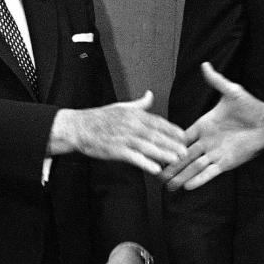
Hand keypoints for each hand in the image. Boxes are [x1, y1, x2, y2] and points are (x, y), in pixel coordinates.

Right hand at [50, 91, 186, 174]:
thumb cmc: (99, 117)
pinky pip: (134, 157)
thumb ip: (139, 104)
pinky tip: (156, 169)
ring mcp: (124, 138)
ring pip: (148, 147)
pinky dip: (145, 163)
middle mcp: (132, 125)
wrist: (78, 127)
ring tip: (176, 160)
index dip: (172, 130)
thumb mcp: (121, 107)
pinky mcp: (116, 150)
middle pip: (157, 135)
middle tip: (186, 151)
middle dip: (173, 144)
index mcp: (134, 115)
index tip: (184, 136)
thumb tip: (150, 95)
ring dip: (164, 154)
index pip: (158, 122)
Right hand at [161, 63, 263, 189]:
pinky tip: (187, 187)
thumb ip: (216, 81)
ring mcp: (215, 153)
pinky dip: (199, 180)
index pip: (182, 136)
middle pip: (184, 155)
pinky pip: (209, 173)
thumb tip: (205, 65)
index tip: (154, 147)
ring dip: (181, 176)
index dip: (169, 142)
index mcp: (204, 125)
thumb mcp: (231, 92)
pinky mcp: (226, 163)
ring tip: (167, 185)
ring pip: (194, 167)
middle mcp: (207, 141)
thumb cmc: (251, 107)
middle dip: (170, 164)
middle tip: (156, 173)